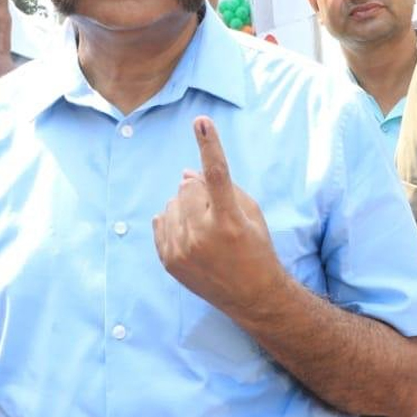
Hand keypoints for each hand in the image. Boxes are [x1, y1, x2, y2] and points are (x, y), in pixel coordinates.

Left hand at [153, 117, 285, 316]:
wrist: (252, 295)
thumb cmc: (256, 248)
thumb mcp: (251, 212)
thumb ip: (222, 187)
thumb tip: (186, 171)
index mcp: (229, 220)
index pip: (217, 174)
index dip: (209, 145)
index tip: (202, 121)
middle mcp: (202, 235)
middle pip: (188, 185)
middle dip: (199, 189)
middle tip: (216, 209)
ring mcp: (182, 250)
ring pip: (172, 201)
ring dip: (186, 205)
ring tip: (205, 226)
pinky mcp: (168, 260)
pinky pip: (160, 220)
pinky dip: (173, 220)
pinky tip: (190, 235)